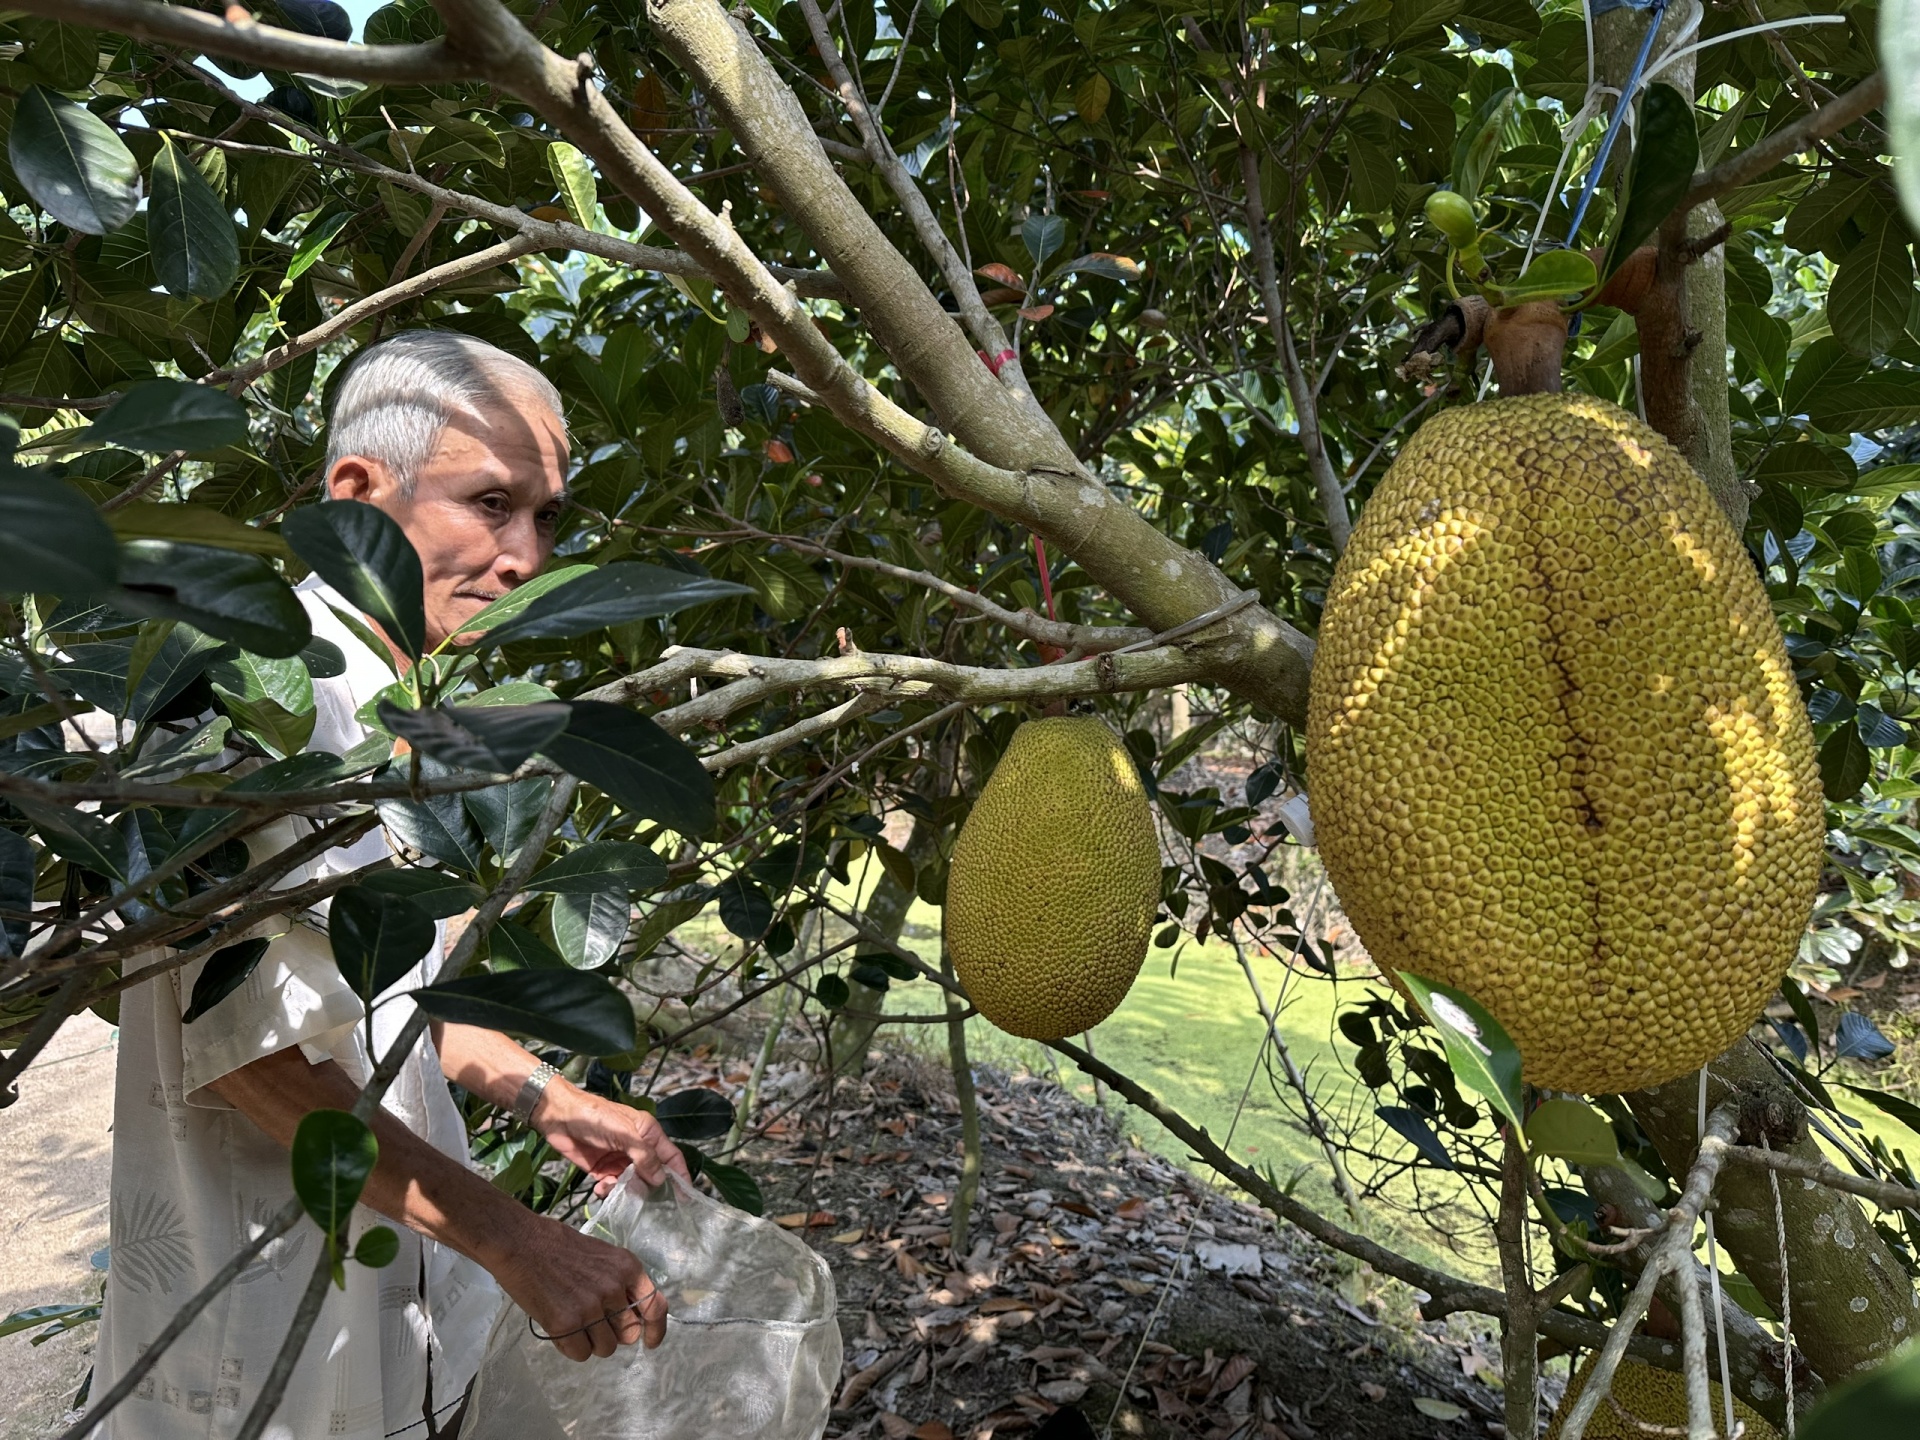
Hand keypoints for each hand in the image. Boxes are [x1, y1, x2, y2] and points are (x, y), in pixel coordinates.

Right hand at [488, 1212, 665, 1360]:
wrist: (519, 1241)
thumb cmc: (556, 1246)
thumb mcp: (601, 1257)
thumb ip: (618, 1283)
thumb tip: (628, 1317)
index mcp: (627, 1267)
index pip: (655, 1306)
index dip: (655, 1329)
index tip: (650, 1342)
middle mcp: (614, 1288)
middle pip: (628, 1333)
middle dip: (612, 1333)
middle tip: (591, 1321)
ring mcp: (591, 1307)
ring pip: (605, 1348)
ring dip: (590, 1342)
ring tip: (572, 1321)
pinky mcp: (566, 1323)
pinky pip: (580, 1354)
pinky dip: (570, 1348)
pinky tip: (558, 1328)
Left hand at [535, 1081, 690, 1195]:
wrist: (559, 1117)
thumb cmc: (595, 1118)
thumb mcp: (625, 1133)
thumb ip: (644, 1156)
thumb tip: (661, 1180)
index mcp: (648, 1134)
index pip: (671, 1157)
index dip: (680, 1176)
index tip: (685, 1198)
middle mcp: (637, 1148)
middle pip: (652, 1175)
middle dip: (648, 1189)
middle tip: (643, 1202)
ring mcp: (620, 1160)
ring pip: (632, 1184)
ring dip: (624, 1191)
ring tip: (611, 1188)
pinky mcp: (602, 1170)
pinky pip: (613, 1187)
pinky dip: (608, 1191)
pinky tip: (599, 1187)